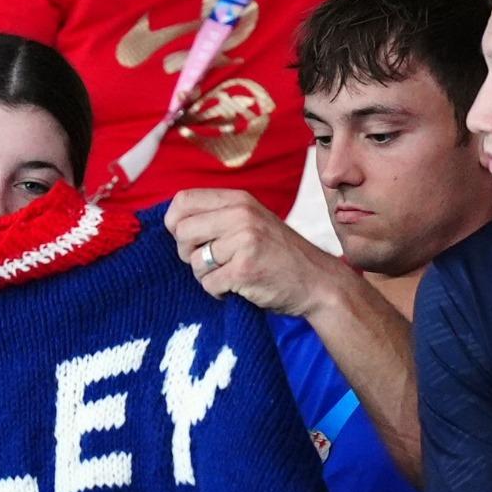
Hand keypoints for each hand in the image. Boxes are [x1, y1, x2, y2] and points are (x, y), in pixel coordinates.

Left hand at [165, 188, 343, 317]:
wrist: (318, 281)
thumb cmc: (278, 254)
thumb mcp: (251, 220)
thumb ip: (219, 216)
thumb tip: (173, 222)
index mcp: (239, 199)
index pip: (183, 200)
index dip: (174, 222)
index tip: (186, 240)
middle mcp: (241, 215)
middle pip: (182, 232)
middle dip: (188, 254)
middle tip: (211, 263)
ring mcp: (244, 241)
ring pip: (195, 262)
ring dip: (206, 276)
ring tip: (230, 275)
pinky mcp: (245, 269)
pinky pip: (209, 284)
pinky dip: (219, 292)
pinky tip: (238, 288)